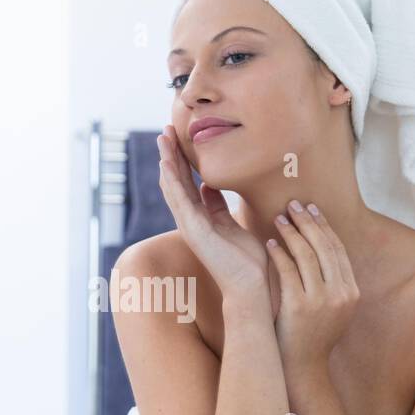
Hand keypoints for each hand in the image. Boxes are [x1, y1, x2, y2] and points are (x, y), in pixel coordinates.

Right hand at [157, 124, 270, 305]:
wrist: (252, 285)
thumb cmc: (247, 259)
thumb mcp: (232, 224)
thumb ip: (218, 206)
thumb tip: (208, 186)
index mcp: (200, 217)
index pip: (187, 182)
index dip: (182, 159)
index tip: (178, 137)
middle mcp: (191, 220)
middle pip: (176, 181)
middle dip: (170, 154)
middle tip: (165, 130)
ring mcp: (190, 226)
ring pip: (173, 187)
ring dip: (167, 162)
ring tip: (163, 139)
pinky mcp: (194, 232)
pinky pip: (180, 202)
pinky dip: (172, 182)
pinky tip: (167, 164)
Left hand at [266, 201, 359, 373]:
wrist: (302, 367)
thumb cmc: (311, 335)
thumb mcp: (332, 309)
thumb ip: (330, 282)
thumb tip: (319, 249)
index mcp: (351, 292)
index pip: (338, 250)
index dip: (325, 226)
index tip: (312, 209)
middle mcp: (341, 294)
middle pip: (324, 247)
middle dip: (308, 222)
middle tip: (294, 204)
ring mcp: (322, 301)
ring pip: (306, 255)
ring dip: (291, 232)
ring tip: (278, 218)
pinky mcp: (300, 306)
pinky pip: (288, 271)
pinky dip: (278, 254)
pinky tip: (269, 243)